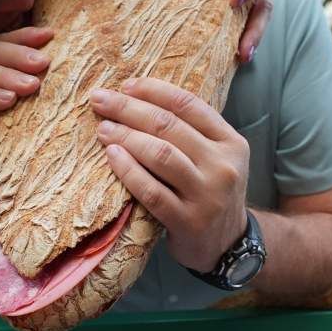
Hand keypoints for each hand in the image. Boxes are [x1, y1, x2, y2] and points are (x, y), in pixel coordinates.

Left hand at [91, 76, 248, 271]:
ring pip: (161, 155)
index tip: (126, 85)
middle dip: (129, 109)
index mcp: (231, 142)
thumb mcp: (216, 158)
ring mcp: (207, 195)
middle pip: (169, 126)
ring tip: (103, 129)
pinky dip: (128, 171)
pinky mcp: (188, 221)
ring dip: (126, 137)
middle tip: (100, 100)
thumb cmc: (211, 193)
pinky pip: (151, 191)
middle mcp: (223, 166)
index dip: (154, 90)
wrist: (227, 244)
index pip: (189, 104)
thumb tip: (139, 98)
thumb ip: (191, 132)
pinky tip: (111, 156)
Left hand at [181, 0, 286, 62]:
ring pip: (254, 25)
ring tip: (240, 60)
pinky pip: (236, 33)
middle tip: (243, 49)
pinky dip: (231, 46)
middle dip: (256, 29)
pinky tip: (223, 61)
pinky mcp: (231, 16)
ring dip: (249, 43)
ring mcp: (246, 1)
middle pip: (266, 8)